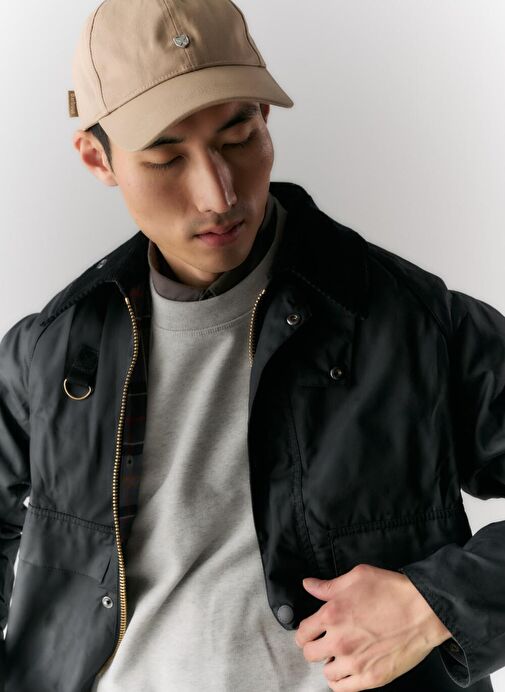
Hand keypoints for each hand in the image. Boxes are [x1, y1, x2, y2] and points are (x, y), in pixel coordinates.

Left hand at [294, 563, 451, 690]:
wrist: (423, 610)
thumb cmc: (393, 591)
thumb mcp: (357, 576)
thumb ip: (328, 585)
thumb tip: (308, 585)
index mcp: (332, 614)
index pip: (303, 632)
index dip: (306, 632)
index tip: (311, 632)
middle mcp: (339, 640)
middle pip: (310, 654)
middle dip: (315, 647)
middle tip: (325, 643)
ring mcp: (355, 662)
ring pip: (326, 673)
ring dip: (330, 664)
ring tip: (340, 656)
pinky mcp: (371, 678)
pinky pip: (343, 688)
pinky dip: (341, 682)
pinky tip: (347, 671)